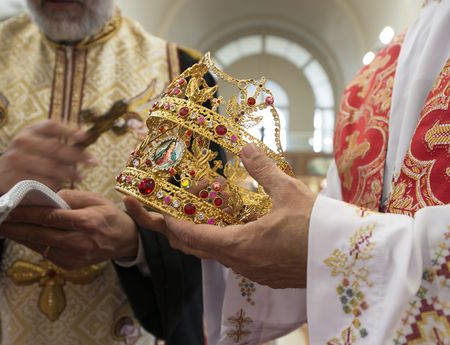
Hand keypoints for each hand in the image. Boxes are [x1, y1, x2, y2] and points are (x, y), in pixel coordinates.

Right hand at [0, 120, 95, 198]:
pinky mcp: (16, 179)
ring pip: (52, 167)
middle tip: (93, 162)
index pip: (51, 126)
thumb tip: (84, 137)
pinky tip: (61, 184)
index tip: (85, 136)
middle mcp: (23, 142)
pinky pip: (43, 182)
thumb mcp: (38, 141)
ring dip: (70, 173)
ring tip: (80, 177)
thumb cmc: (28, 155)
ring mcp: (18, 161)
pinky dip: (56, 184)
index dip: (69, 130)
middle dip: (78, 156)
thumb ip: (57, 139)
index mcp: (31, 130)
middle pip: (55, 148)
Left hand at [0, 190, 138, 269]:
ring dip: (20, 237)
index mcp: (87, 222)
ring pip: (39, 246)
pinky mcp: (71, 265)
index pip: (51, 217)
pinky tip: (24, 236)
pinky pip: (46, 254)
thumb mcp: (96, 199)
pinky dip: (34, 244)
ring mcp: (75, 256)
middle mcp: (80, 242)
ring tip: (5, 228)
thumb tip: (48, 197)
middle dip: (16, 227)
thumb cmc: (111, 217)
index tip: (11, 208)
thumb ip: (72, 197)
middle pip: (40, 235)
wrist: (126, 241)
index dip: (28, 213)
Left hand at [136, 144, 316, 288]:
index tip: (158, 212)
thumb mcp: (288, 191)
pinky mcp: (268, 276)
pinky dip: (227, 244)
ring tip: (206, 215)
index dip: (171, 223)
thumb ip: (262, 169)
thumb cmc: (317, 226)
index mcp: (239, 244)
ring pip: (218, 256)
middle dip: (182, 231)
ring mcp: (254, 273)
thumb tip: (245, 146)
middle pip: (198, 250)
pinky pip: (236, 261)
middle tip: (174, 212)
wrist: (349, 259)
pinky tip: (238, 229)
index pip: (192, 236)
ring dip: (207, 237)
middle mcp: (241, 264)